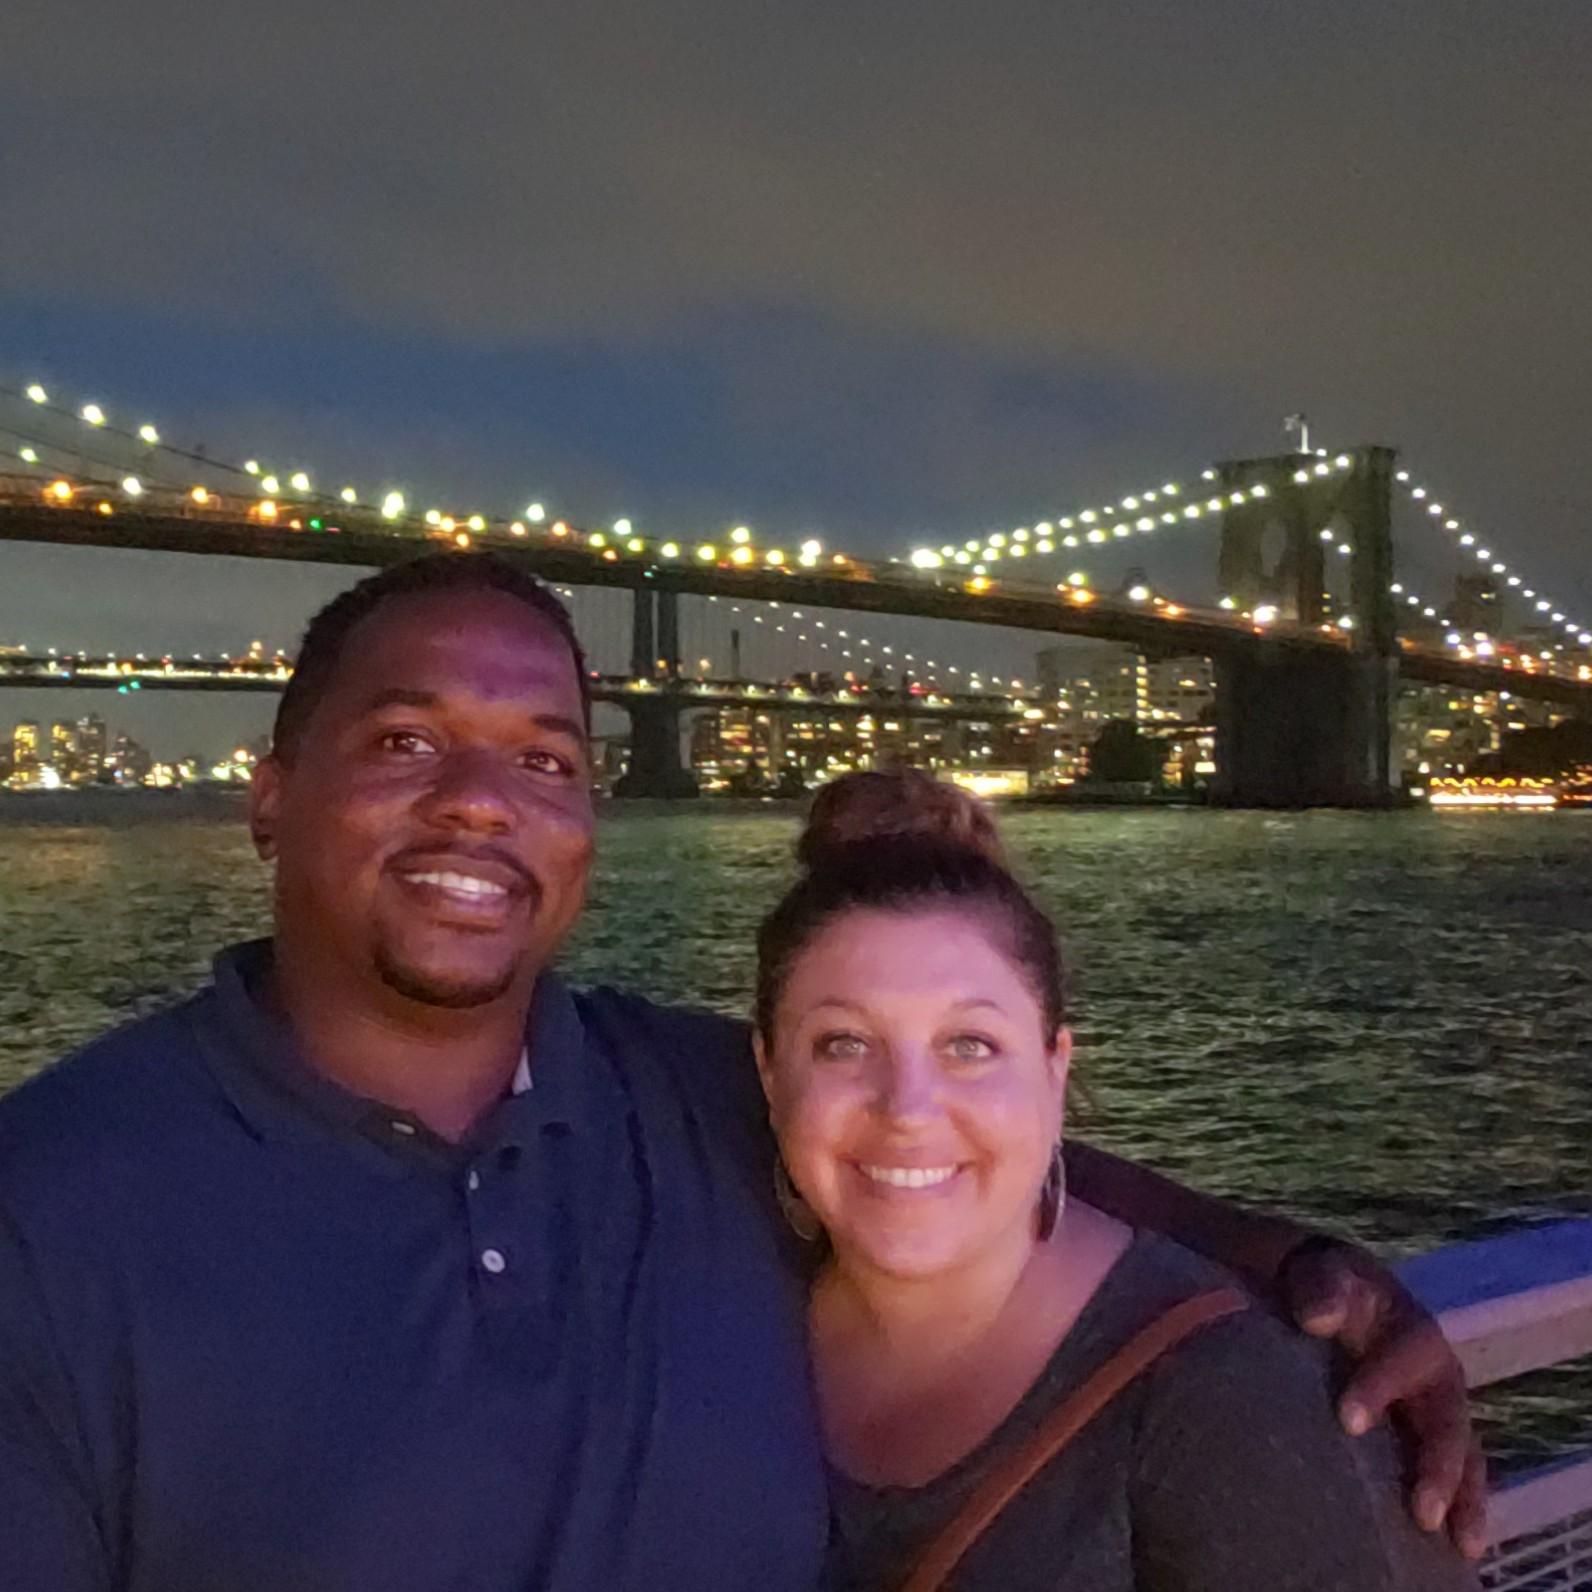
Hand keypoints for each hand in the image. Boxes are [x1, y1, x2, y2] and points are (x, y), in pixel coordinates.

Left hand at [1280, 1238, 1487, 1559]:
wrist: (1317, 1290)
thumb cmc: (1317, 1283)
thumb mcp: (1317, 1273)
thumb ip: (1319, 1288)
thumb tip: (1318, 1318)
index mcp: (1407, 1326)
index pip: (1403, 1356)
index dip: (1381, 1388)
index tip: (1348, 1421)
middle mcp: (1432, 1370)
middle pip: (1447, 1417)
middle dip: (1438, 1465)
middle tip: (1422, 1510)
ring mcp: (1432, 1405)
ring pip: (1462, 1452)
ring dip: (1461, 1497)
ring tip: (1458, 1545)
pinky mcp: (1423, 1434)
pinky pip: (1454, 1473)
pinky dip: (1458, 1507)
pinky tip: (1453, 1550)